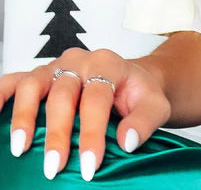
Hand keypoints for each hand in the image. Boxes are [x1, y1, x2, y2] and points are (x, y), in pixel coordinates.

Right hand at [0, 47, 170, 180]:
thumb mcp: (156, 105)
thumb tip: (126, 141)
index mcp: (109, 64)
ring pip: (33, 85)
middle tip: (54, 167)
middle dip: (57, 134)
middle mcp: (79, 61)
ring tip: (20, 149)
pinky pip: (13, 81)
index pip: (96, 99)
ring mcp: (55, 67)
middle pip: (63, 95)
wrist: (134, 79)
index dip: (91, 133)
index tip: (89, 165)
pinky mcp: (38, 76)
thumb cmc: (140, 93)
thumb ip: (144, 120)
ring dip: (23, 118)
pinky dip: (0, 96)